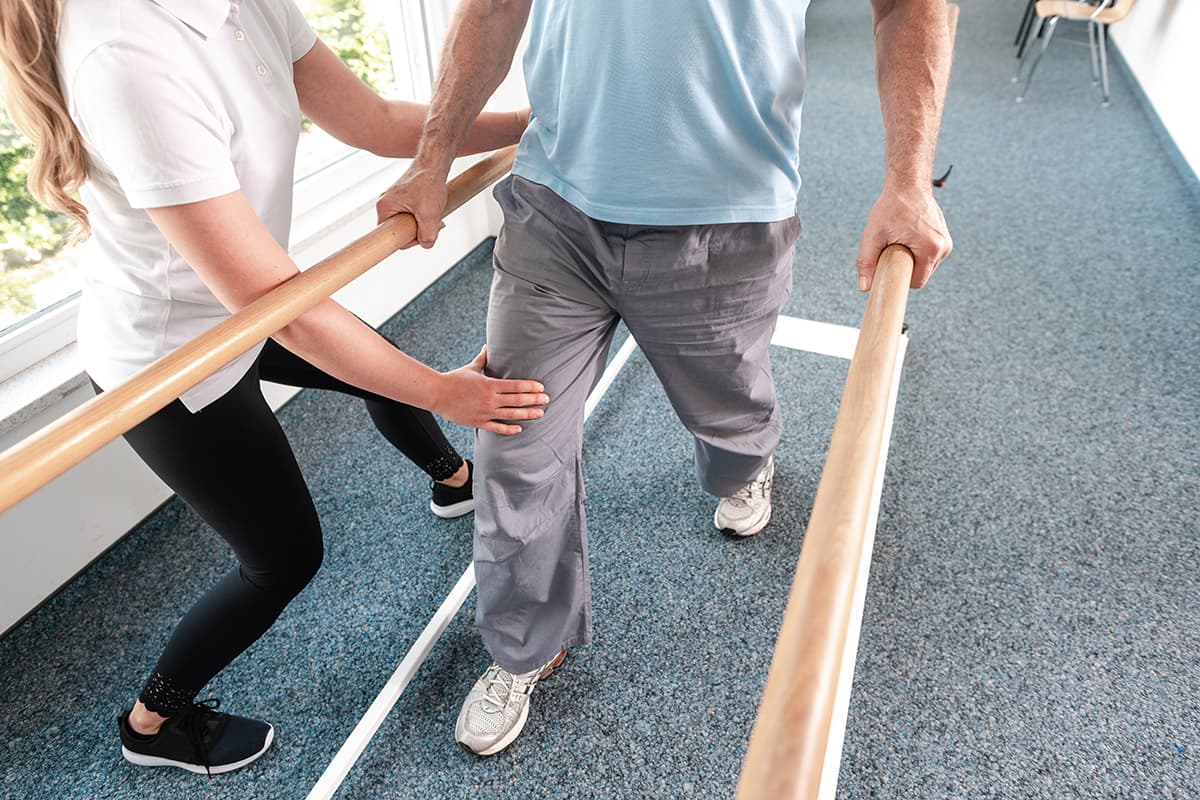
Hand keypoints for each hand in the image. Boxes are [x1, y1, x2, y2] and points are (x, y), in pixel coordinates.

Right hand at [376, 162, 448, 248]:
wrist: (434, 163)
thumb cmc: (428, 181)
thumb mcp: (430, 215)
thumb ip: (427, 236)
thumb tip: (426, 244)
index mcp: (384, 207)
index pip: (391, 236)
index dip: (407, 240)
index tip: (419, 236)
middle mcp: (385, 204)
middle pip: (400, 230)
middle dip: (418, 230)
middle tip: (432, 223)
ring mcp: (394, 201)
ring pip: (408, 223)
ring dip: (423, 223)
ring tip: (433, 213)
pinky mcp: (403, 199)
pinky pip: (411, 215)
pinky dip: (423, 215)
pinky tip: (433, 209)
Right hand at [434, 346, 548, 434]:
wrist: (437, 394)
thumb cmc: (454, 379)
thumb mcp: (472, 368)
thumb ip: (483, 359)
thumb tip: (489, 346)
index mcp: (490, 384)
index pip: (516, 386)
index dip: (531, 387)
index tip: (541, 388)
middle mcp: (490, 399)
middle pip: (518, 400)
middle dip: (534, 400)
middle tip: (547, 400)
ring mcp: (485, 412)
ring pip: (511, 415)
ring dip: (528, 414)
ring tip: (540, 413)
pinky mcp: (478, 422)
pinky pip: (497, 428)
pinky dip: (509, 429)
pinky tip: (520, 428)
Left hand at [856, 181, 951, 290]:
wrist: (908, 183)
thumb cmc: (891, 207)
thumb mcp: (872, 236)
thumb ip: (866, 262)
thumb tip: (864, 288)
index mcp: (931, 249)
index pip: (917, 282)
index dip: (900, 278)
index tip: (888, 270)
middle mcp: (943, 247)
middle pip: (922, 274)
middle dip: (905, 267)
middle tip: (891, 249)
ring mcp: (946, 241)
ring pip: (925, 265)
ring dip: (911, 259)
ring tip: (900, 240)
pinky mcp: (944, 237)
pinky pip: (929, 255)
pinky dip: (917, 251)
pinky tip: (908, 237)